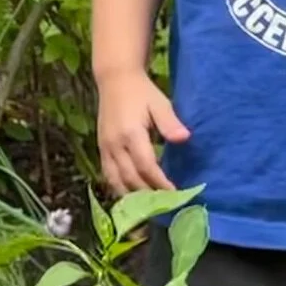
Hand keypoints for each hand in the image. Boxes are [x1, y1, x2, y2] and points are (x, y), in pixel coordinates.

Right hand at [97, 69, 189, 196]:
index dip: (160, 183)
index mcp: (131, 133)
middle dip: (148, 194)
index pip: (146, 166)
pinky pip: (108, 175)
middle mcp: (115, 144)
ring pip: (116, 181)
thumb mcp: (160, 103)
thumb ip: (169, 123)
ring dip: (132, 196)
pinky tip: (132, 196)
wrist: (115, 80)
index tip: (175, 193)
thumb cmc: (142, 92)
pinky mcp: (101, 149)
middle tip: (166, 206)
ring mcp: (105, 148)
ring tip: (149, 206)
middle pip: (131, 178)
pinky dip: (119, 188)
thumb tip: (184, 138)